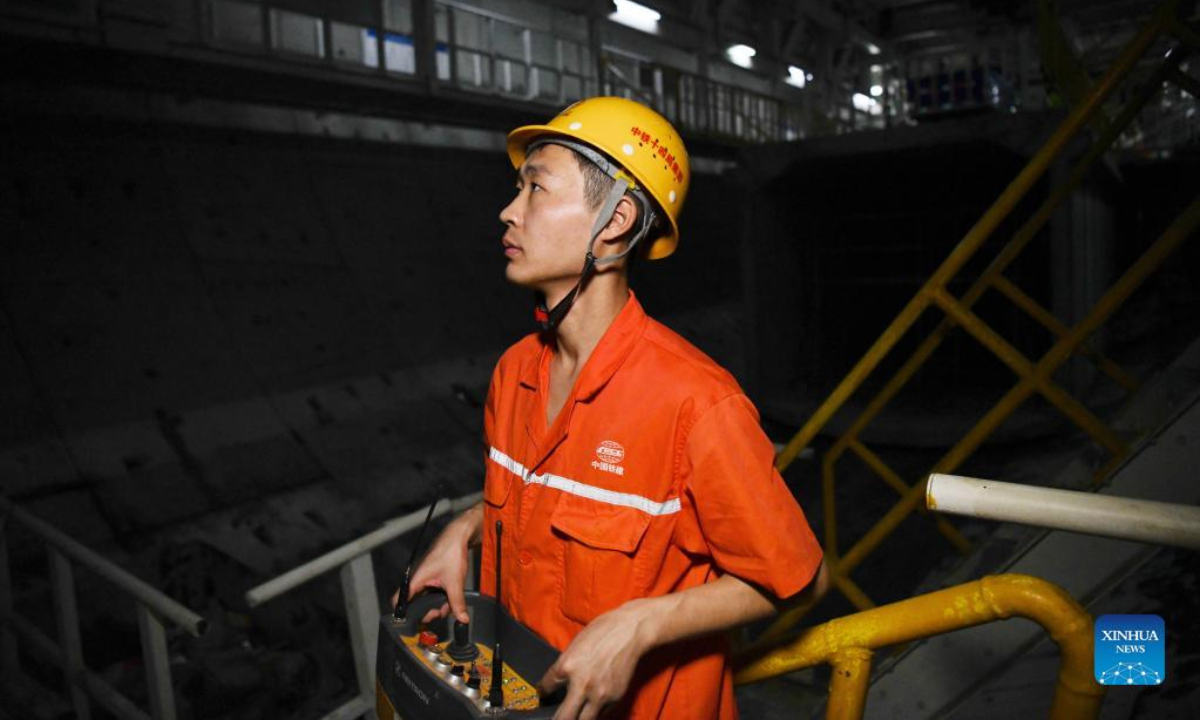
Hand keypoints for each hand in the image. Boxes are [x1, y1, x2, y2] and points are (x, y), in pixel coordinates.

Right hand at [390, 504, 480, 623]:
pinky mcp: (436, 576)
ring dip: (436, 606)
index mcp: (417, 579)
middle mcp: (419, 579)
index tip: (407, 624)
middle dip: (425, 612)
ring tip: (446, 610)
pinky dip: (442, 598)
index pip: (400, 599)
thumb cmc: (451, 552)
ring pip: (428, 598)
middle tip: (435, 616)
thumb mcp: (455, 582)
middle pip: (415, 602)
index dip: (401, 612)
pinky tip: (452, 601)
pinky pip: (435, 592)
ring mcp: (428, 578)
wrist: (460, 536)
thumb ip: (457, 602)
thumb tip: (462, 619)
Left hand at [538, 598, 654, 719]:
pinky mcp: (614, 698)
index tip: (543, 697)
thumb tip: (559, 681)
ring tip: (575, 714)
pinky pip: (601, 713)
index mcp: (566, 666)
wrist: (630, 631)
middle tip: (556, 717)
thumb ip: (566, 667)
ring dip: (578, 719)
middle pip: (563, 718)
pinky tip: (592, 705)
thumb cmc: (603, 632)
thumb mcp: (576, 646)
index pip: (546, 688)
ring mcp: (599, 694)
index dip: (542, 694)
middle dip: (558, 719)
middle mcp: (581, 684)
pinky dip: (594, 712)